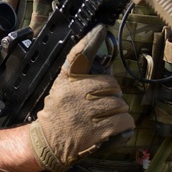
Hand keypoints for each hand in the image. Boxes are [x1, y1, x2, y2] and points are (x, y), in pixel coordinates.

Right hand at [28, 26, 134, 171]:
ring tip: (108, 116)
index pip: (79, 56)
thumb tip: (103, 56)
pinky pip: (123, 122)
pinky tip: (117, 126)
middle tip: (106, 102)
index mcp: (68, 82)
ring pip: (120, 104)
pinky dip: (124, 125)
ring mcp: (87, 114)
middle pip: (112, 86)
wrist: (47, 142)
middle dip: (114, 95)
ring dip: (119, 111)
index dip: (91, 41)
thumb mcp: (61, 86)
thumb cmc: (57, 113)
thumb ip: (78, 71)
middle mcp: (76, 95)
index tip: (100, 30)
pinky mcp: (96, 133)